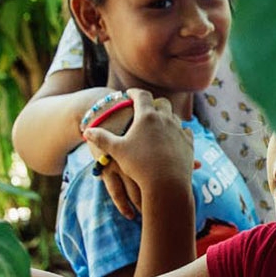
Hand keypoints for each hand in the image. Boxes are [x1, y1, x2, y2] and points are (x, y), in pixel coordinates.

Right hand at [85, 90, 193, 219]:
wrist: (167, 183)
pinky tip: (174, 136)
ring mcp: (179, 130)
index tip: (130, 93)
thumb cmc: (139, 166)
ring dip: (167, 117)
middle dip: (154, 103)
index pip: (141, 96)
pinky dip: (179, 132)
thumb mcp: (116, 151)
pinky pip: (185, 131)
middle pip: (162, 103)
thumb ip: (101, 138)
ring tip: (160, 123)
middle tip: (147, 107)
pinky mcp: (189, 143)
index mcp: (147, 116)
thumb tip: (86, 131)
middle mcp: (166, 119)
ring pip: (175, 117)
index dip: (135, 93)